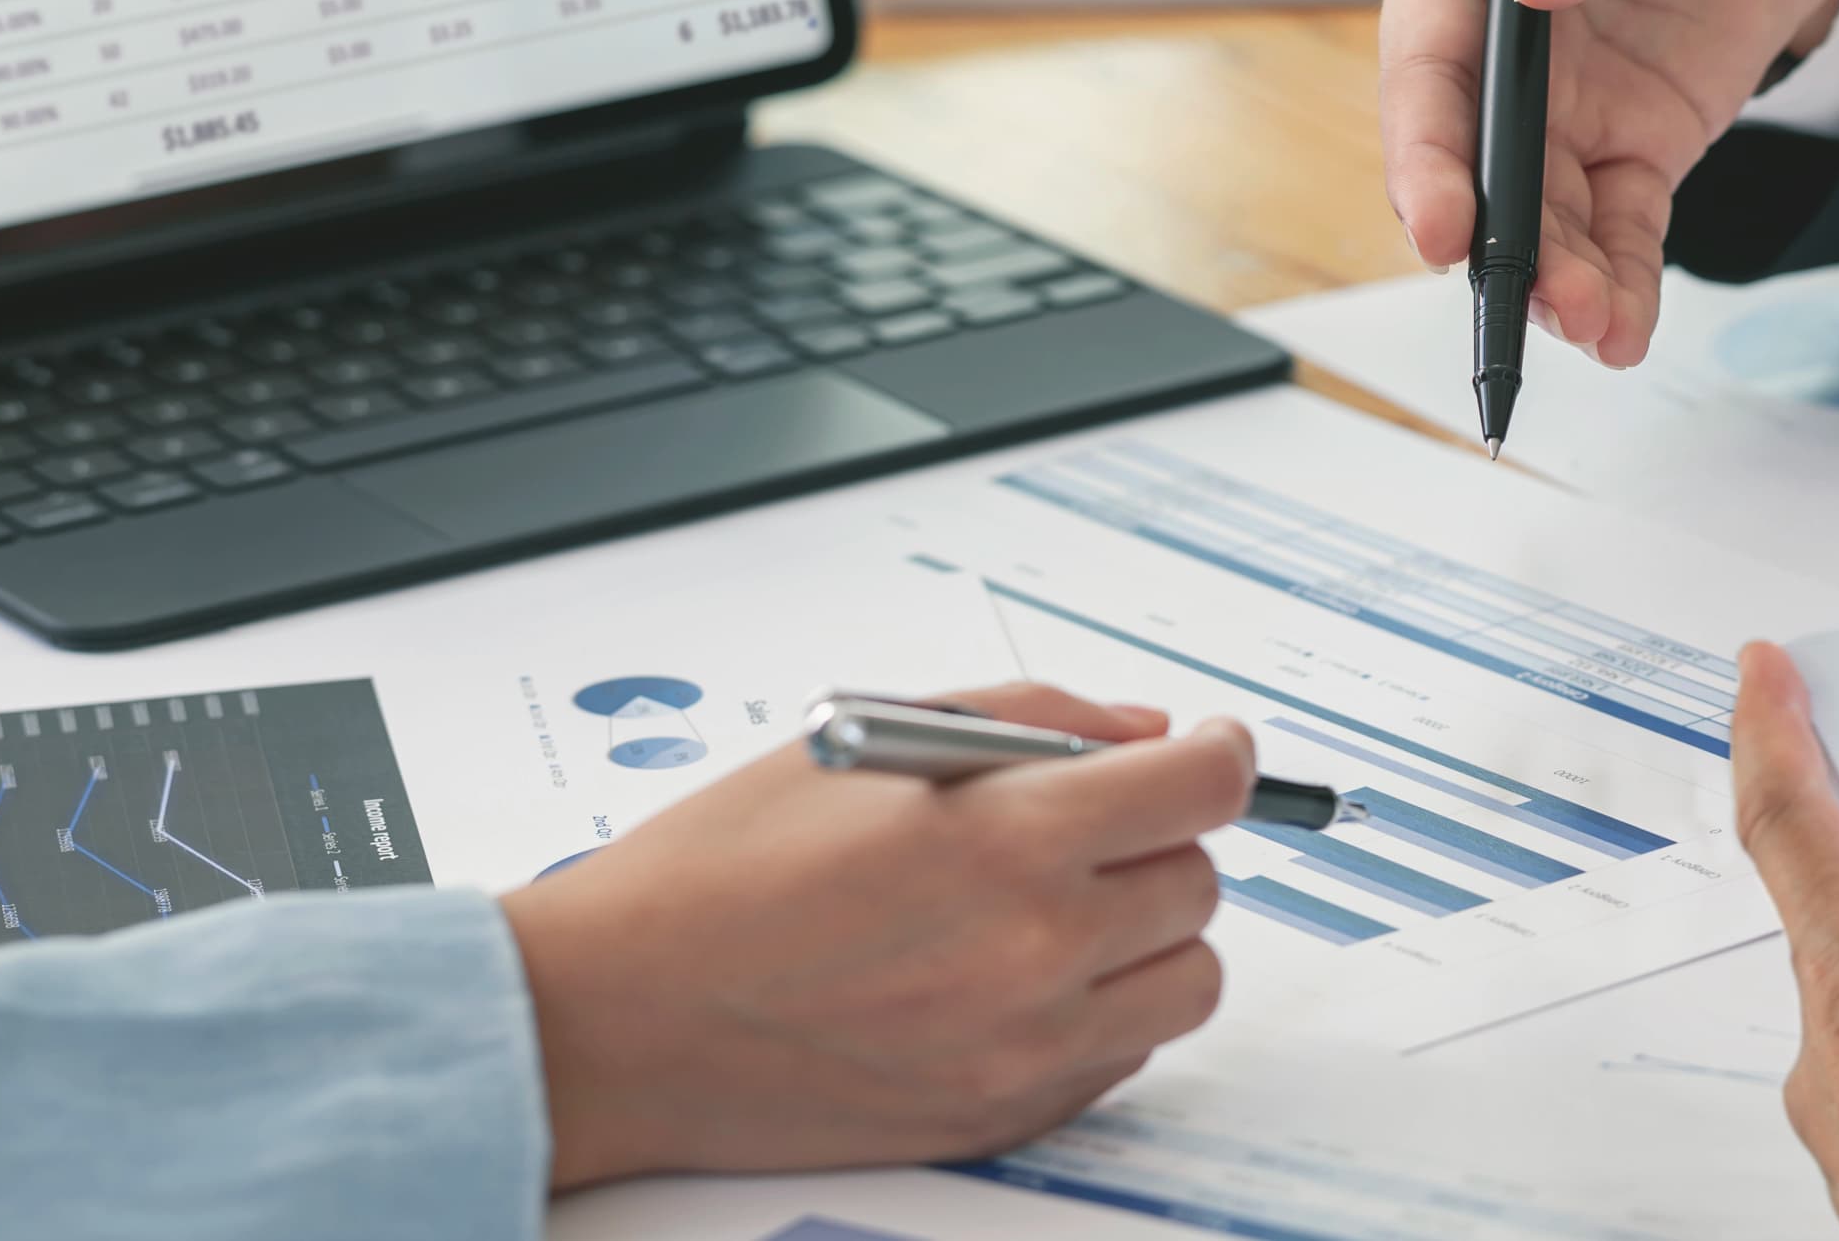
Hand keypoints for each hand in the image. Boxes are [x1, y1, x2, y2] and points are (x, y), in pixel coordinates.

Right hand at [500, 683, 1249, 1189]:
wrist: (620, 1018)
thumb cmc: (719, 872)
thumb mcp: (868, 740)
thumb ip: (1031, 720)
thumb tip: (1144, 731)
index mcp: (1007, 838)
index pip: (1200, 786)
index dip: (1217, 753)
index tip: (1208, 748)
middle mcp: (1037, 951)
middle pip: (1198, 881)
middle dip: (1157, 840)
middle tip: (1082, 828)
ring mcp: (1027, 1049)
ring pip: (1186, 980)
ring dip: (1145, 934)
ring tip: (1054, 908)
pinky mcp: (1008, 1117)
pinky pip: (1123, 1055)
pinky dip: (1097, 1011)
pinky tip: (1010, 977)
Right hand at [1380, 0, 1838, 367]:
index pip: (1427, 51)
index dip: (1425, 141)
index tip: (1444, 216)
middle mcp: (1498, 31)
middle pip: (1469, 150)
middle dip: (1487, 232)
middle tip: (1516, 294)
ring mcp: (1562, 96)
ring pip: (1538, 207)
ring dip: (1552, 273)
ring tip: (1592, 323)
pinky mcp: (1631, 140)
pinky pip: (1614, 226)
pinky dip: (1618, 282)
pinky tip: (1622, 330)